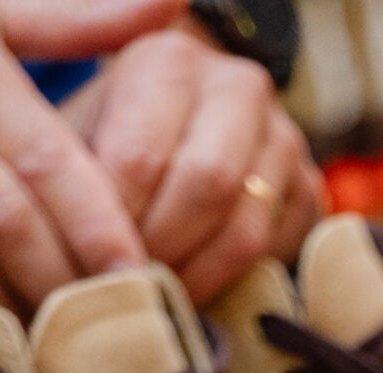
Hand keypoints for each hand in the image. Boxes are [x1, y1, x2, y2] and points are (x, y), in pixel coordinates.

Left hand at [62, 25, 321, 304]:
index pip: (140, 156)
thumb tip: (82, 263)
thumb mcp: (74, 148)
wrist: (170, 147)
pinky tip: (193, 294)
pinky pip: (275, 255)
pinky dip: (231, 287)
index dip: (112, 227)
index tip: (88, 268)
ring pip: (244, 229)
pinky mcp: (309, 190)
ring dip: (195, 280)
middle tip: (128, 290)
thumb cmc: (107, 154)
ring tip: (157, 301)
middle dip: (160, 252)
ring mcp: (283, 137)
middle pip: (204, 185)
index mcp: (169, 59)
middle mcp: (237, 86)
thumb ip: (73, 186)